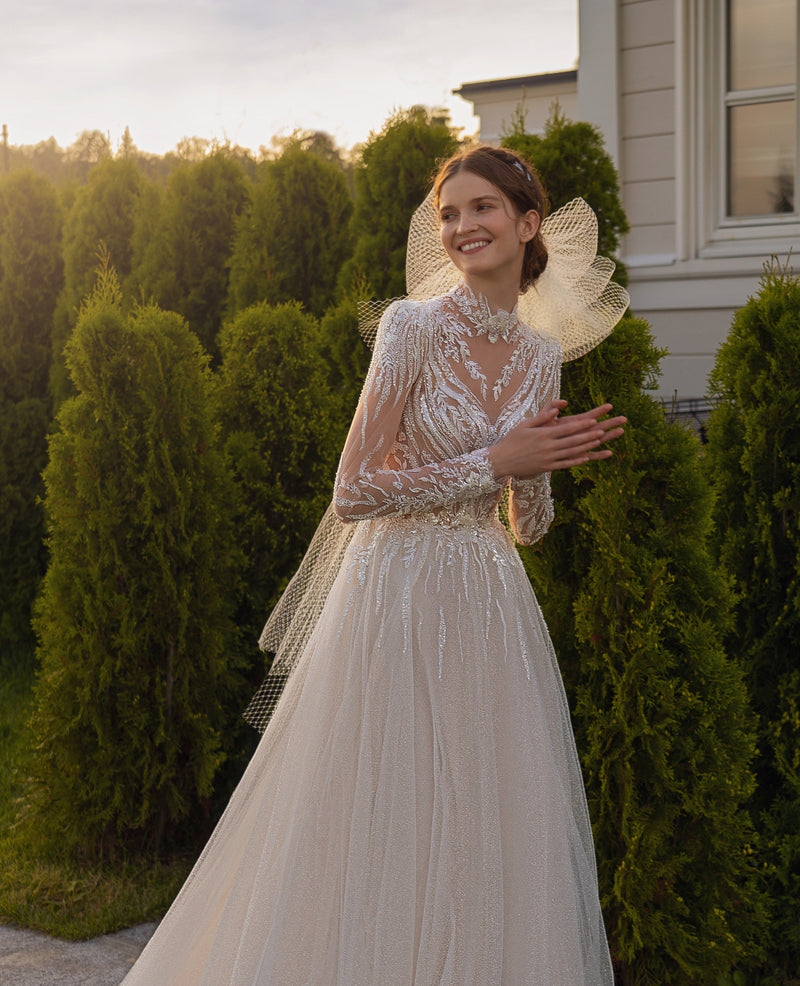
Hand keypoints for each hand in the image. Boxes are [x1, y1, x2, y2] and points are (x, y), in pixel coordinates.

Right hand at [488, 400, 625, 479]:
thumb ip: (542, 417)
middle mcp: (548, 447)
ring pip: (571, 453)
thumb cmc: (511, 440)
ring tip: (598, 443)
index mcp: (543, 435)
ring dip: (586, 447)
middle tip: (602, 431)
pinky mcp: (546, 468)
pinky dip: (576, 461)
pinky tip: (586, 458)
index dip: (581, 425)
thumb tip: (556, 409)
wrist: (501, 460)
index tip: (593, 420)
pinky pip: (565, 464)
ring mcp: (548, 459)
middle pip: (572, 441)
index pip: (567, 429)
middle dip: (588, 436)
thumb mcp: (525, 425)